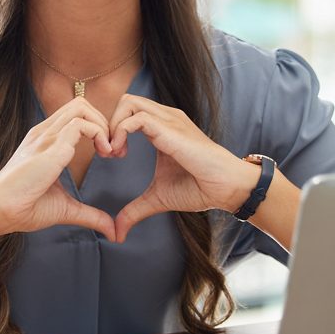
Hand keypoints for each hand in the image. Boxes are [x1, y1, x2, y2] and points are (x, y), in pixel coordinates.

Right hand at [0, 97, 116, 240]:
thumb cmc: (25, 208)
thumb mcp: (65, 208)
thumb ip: (89, 215)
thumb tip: (112, 231)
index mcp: (45, 141)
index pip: (75, 115)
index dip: (97, 128)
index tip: (108, 154)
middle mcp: (45, 132)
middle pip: (81, 104)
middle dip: (104, 121)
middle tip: (112, 150)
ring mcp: (46, 136)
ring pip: (82, 107)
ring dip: (103, 125)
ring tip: (109, 151)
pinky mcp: (51, 146)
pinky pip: (81, 123)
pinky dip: (99, 134)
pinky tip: (103, 154)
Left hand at [107, 95, 258, 241]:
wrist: (226, 188)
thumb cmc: (199, 188)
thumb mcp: (157, 198)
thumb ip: (134, 210)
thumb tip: (117, 232)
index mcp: (161, 127)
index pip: (128, 111)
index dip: (113, 130)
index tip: (111, 156)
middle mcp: (165, 118)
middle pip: (125, 101)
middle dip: (108, 123)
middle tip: (108, 152)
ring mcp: (168, 120)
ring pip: (127, 103)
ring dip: (112, 126)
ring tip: (114, 153)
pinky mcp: (170, 129)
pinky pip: (136, 118)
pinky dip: (120, 132)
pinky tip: (121, 154)